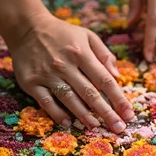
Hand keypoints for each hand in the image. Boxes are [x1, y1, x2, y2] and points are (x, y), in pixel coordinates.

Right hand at [5, 12, 135, 131]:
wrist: (26, 27)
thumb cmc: (62, 34)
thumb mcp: (86, 35)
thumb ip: (104, 54)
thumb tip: (116, 75)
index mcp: (81, 52)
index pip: (104, 80)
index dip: (118, 98)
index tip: (129, 114)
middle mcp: (65, 64)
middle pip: (89, 93)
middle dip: (106, 112)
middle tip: (118, 128)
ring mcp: (47, 74)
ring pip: (69, 99)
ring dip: (84, 116)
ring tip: (96, 127)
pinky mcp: (31, 82)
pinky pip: (46, 102)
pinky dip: (57, 114)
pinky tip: (68, 123)